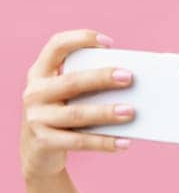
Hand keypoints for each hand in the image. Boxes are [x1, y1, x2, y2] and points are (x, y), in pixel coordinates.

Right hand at [20, 30, 134, 180]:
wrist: (37, 153)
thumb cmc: (62, 117)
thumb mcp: (66, 97)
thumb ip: (88, 86)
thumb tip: (131, 84)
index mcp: (40, 73)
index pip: (56, 46)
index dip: (80, 39)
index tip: (108, 43)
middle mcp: (34, 92)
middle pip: (72, 81)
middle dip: (101, 78)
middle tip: (129, 77)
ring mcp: (37, 117)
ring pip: (76, 114)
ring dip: (106, 113)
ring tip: (131, 112)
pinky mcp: (44, 142)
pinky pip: (79, 141)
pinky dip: (104, 142)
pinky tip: (125, 142)